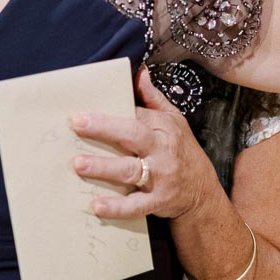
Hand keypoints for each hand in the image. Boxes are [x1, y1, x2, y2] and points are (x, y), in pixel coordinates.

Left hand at [70, 66, 220, 220]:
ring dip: (103, 167)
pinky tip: (97, 206)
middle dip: (104, 129)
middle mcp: (161, 150)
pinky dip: (117, 207)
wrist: (202, 192)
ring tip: (78, 164)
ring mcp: (160, 177)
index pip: (135, 115)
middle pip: (132, 135)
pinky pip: (136, 205)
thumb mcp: (175, 120)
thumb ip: (153, 98)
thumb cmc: (182, 151)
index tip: (81, 111)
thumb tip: (139, 72)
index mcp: (162, 128)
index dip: (110, 113)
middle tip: (77, 124)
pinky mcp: (158, 201)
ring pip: (130, 170)